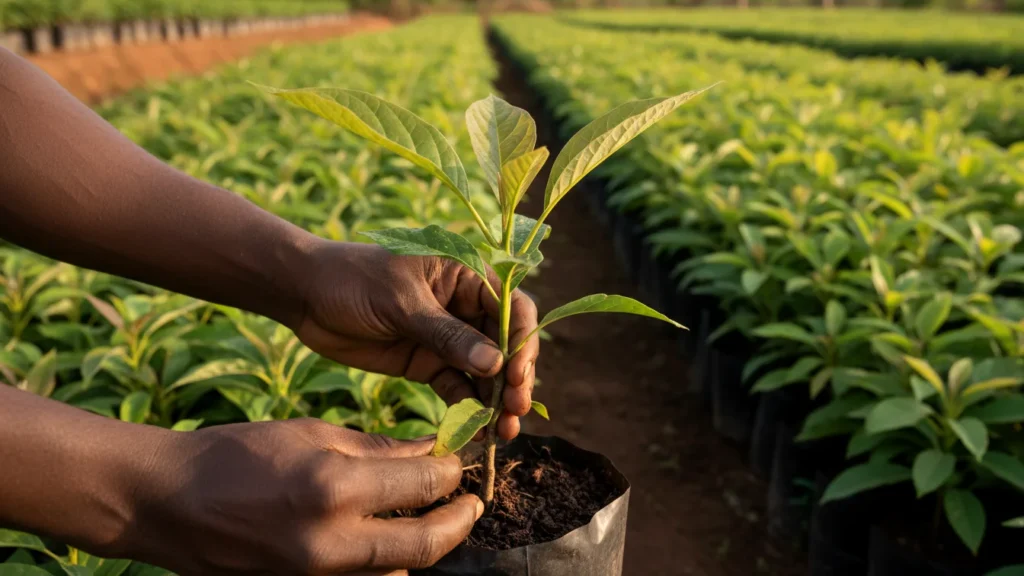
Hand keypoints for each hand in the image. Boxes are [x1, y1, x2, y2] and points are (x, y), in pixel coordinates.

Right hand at [126, 419, 480, 574]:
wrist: (167, 501)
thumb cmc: (236, 454)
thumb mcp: (310, 433)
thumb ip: (375, 447)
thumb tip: (429, 447)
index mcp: (334, 488)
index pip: (422, 484)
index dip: (451, 471)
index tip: (459, 461)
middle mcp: (331, 541)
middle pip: (425, 544)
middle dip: (459, 521)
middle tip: (473, 503)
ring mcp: (316, 575)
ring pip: (399, 572)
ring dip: (426, 546)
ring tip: (435, 518)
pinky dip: (388, 565)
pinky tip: (393, 540)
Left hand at [293, 241, 539, 439]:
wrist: (305, 295)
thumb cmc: (354, 280)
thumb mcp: (402, 303)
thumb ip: (448, 335)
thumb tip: (496, 365)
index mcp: (466, 276)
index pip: (512, 308)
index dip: (522, 342)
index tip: (516, 375)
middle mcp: (464, 307)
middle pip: (506, 345)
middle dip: (514, 379)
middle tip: (515, 411)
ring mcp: (447, 338)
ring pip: (485, 372)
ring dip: (497, 400)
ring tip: (503, 432)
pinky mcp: (427, 363)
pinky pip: (457, 388)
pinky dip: (468, 409)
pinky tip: (477, 431)